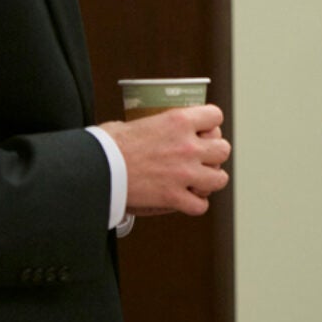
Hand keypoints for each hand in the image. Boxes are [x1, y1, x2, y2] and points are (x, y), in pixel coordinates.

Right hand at [99, 104, 230, 215]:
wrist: (97, 168)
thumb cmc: (108, 145)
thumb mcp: (133, 122)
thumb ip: (151, 124)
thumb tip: (147, 129)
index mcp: (178, 121)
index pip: (216, 116)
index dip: (211, 124)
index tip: (203, 130)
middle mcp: (188, 146)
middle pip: (223, 149)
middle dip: (214, 154)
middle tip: (201, 157)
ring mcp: (184, 173)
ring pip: (220, 178)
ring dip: (210, 180)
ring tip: (198, 180)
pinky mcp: (174, 197)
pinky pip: (200, 205)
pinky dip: (195, 204)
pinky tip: (186, 199)